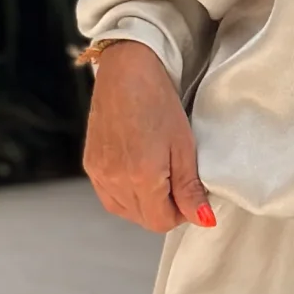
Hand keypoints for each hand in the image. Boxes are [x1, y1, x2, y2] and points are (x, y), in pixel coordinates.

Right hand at [82, 41, 215, 233]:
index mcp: (142, 177)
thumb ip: (190, 189)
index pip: (162, 221)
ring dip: (144, 202)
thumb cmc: (159, 101)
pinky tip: (137, 170)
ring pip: (125, 210)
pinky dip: (125, 192)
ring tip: (157, 171)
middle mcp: (115, 180)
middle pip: (143, 219)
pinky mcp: (90, 165)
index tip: (190, 191)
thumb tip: (203, 220)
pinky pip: (109, 196)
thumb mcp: (184, 146)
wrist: (127, 71)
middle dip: (163, 207)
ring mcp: (99, 174)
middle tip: (176, 177)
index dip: (181, 212)